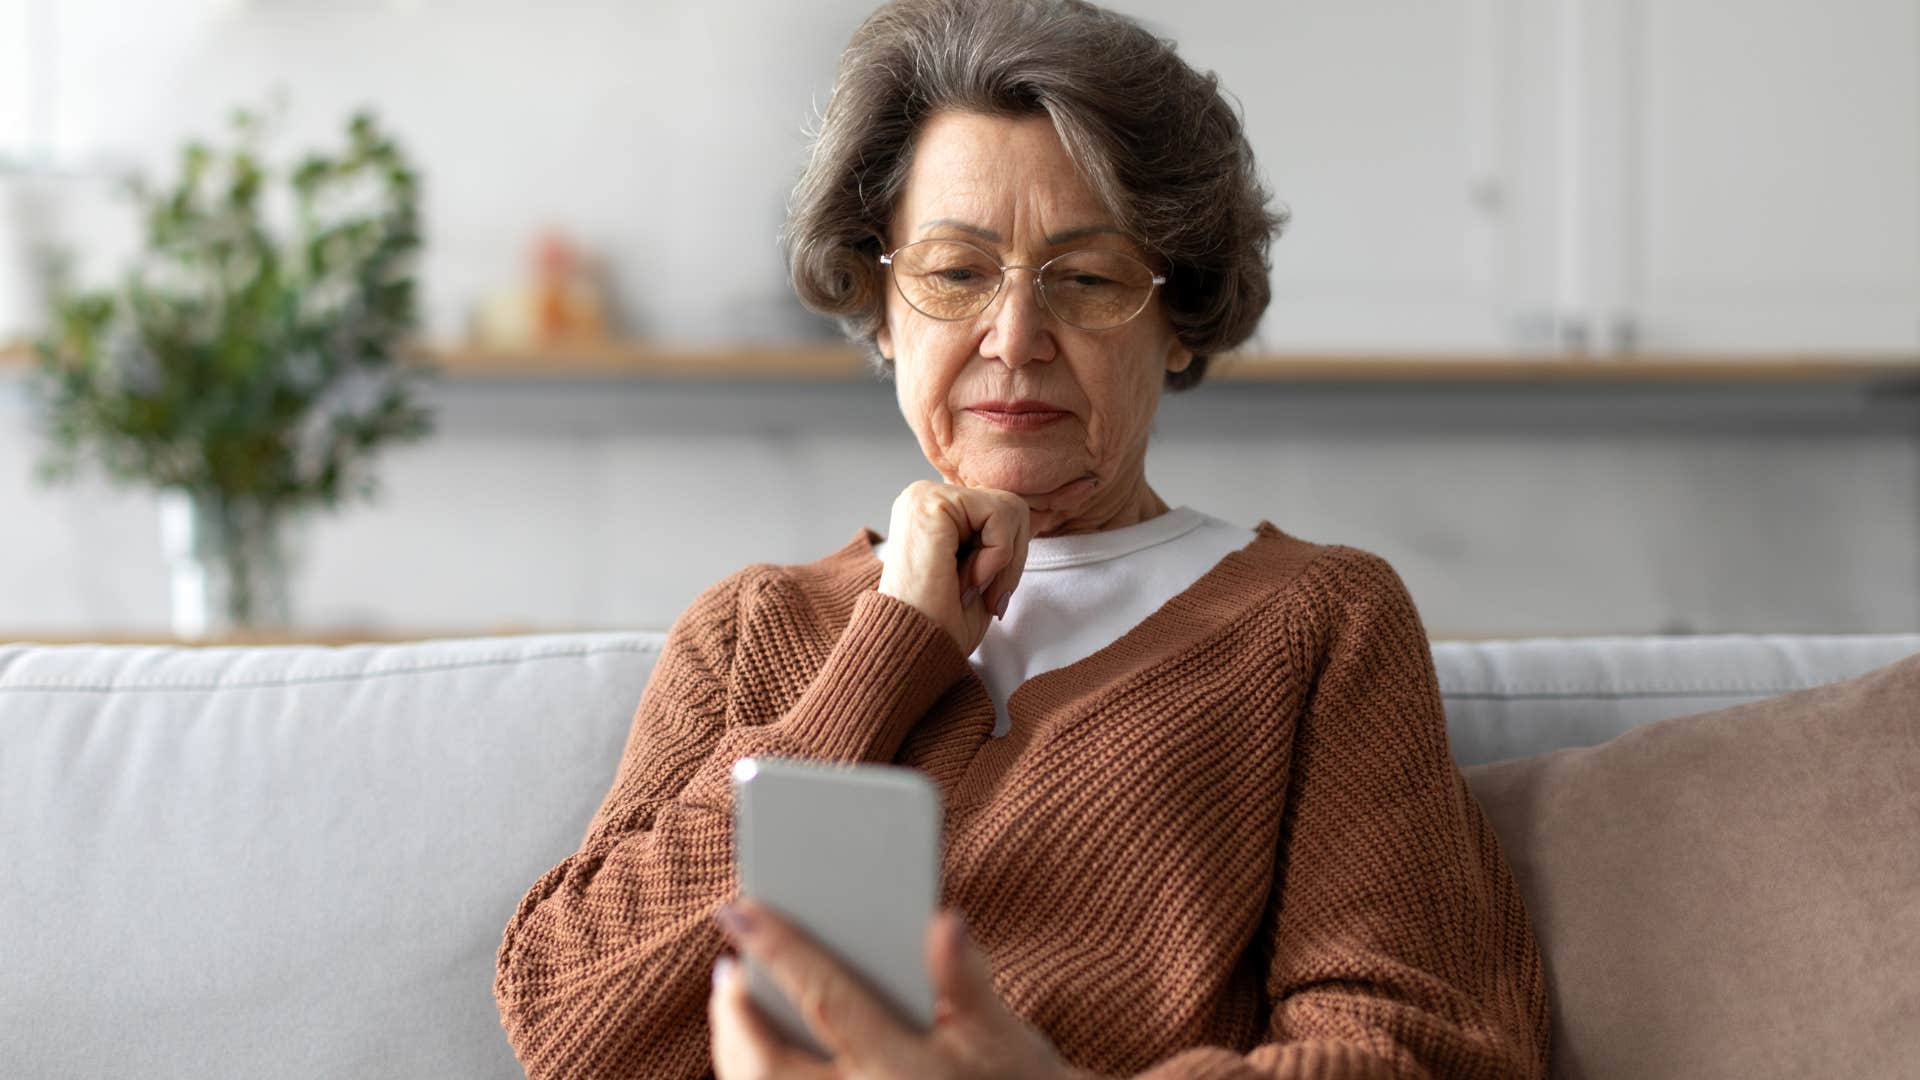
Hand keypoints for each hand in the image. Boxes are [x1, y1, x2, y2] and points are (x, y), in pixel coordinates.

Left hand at [709, 898, 1068, 1079]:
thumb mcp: (1005, 1031)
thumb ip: (967, 975)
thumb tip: (942, 917)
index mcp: (904, 1072)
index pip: (826, 999)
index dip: (778, 949)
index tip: (737, 906)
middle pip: (769, 1065)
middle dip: (736, 1015)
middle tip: (726, 968)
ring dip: (738, 1050)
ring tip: (734, 998)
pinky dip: (757, 1079)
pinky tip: (757, 1049)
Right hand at [876, 480, 1033, 655]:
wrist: (913, 652)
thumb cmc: (943, 624)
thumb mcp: (981, 572)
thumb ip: (996, 538)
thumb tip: (1022, 516)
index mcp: (933, 511)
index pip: (1002, 512)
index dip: (1009, 558)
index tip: (984, 595)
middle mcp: (924, 496)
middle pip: (1011, 505)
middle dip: (1010, 559)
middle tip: (980, 594)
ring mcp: (924, 496)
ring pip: (1009, 508)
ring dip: (1001, 561)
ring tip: (968, 587)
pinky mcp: (931, 504)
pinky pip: (999, 515)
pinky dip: (997, 556)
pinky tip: (965, 579)